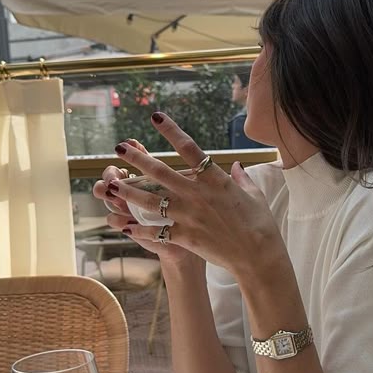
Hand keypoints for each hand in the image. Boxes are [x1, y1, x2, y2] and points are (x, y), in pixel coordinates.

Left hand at [108, 112, 285, 277]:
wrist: (258, 255)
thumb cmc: (261, 224)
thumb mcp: (255, 195)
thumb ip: (242, 178)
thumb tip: (237, 166)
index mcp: (216, 179)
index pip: (189, 148)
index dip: (171, 131)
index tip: (156, 117)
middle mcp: (198, 194)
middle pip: (161, 172)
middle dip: (138, 159)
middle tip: (119, 148)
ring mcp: (189, 215)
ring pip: (151, 200)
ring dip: (129, 192)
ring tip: (111, 186)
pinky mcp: (186, 236)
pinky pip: (157, 231)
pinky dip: (140, 229)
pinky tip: (124, 226)